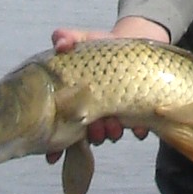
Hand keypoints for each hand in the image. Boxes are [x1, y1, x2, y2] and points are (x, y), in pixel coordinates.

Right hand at [45, 20, 162, 161]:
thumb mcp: (83, 39)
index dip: (55, 146)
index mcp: (78, 102)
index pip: (62, 128)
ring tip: (113, 125)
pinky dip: (138, 129)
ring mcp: (117, 114)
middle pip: (89, 134)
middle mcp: (96, 113)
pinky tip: (138, 128)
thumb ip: (67, 38)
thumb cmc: (103, 46)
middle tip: (93, 127)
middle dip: (90, 135)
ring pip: (112, 133)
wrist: (137, 43)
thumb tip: (59, 42)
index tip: (52, 155)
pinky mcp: (139, 111)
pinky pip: (140, 127)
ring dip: (111, 133)